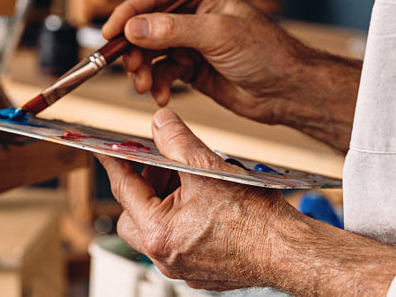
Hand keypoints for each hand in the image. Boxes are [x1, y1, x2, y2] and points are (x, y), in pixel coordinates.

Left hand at [99, 109, 294, 290]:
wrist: (288, 251)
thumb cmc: (255, 218)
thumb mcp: (209, 167)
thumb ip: (177, 141)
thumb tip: (160, 123)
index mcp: (159, 231)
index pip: (124, 188)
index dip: (116, 161)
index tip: (107, 148)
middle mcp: (165, 256)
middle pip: (134, 215)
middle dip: (144, 187)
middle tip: (162, 165)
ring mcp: (183, 267)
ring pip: (157, 230)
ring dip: (166, 204)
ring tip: (191, 181)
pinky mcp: (201, 272)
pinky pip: (179, 243)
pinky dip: (185, 222)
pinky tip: (207, 204)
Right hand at [101, 0, 361, 149]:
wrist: (288, 91)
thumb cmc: (265, 53)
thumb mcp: (218, 35)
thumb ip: (173, 30)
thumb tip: (132, 27)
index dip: (128, 13)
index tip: (110, 33)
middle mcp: (193, 15)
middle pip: (146, 26)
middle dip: (133, 49)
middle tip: (129, 69)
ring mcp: (192, 43)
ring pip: (151, 52)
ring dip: (143, 69)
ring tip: (145, 86)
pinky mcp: (192, 69)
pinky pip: (162, 72)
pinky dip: (156, 84)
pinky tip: (162, 96)